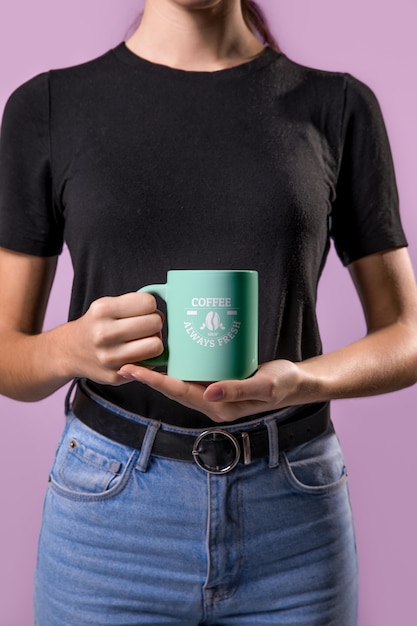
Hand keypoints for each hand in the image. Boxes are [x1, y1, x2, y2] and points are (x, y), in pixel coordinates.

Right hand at [67, 292, 163, 384]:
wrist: (70, 350)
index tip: (143, 311)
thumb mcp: (107, 305)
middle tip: (145, 327)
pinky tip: (134, 354)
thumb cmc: (97, 325)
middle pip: (155, 323)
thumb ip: (134, 303)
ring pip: (156, 345)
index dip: (150, 306)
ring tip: (142, 340)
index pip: (148, 303)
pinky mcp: (115, 375)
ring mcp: (109, 357)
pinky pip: (149, 365)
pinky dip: (146, 358)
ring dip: (153, 342)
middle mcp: (104, 333)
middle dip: (154, 323)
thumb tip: (167, 303)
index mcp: (103, 310)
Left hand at [117, 360, 302, 421]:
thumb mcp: (264, 386)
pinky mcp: (219, 383)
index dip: (153, 381)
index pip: (178, 392)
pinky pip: (193, 375)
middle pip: (173, 388)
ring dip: (160, 371)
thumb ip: (238, 389)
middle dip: (149, 376)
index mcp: (218, 407)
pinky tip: (171, 352)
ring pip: (181, 382)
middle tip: (124, 361)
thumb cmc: (282, 384)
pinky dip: (179, 365)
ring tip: (140, 356)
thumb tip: (207, 392)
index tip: (130, 370)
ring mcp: (214, 393)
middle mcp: (212, 402)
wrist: (296, 383)